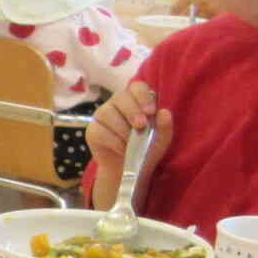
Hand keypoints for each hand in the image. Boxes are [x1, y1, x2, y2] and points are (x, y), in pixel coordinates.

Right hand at [87, 80, 172, 198]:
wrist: (128, 170)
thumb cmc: (145, 149)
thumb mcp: (160, 140)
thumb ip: (164, 127)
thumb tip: (165, 112)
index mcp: (136, 100)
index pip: (137, 87)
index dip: (142, 96)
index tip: (151, 111)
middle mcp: (117, 104)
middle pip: (120, 96)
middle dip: (132, 111)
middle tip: (140, 126)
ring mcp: (102, 115)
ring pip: (107, 112)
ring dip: (122, 129)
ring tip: (132, 143)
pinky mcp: (92, 130)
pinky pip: (100, 130)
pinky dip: (114, 141)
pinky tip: (122, 150)